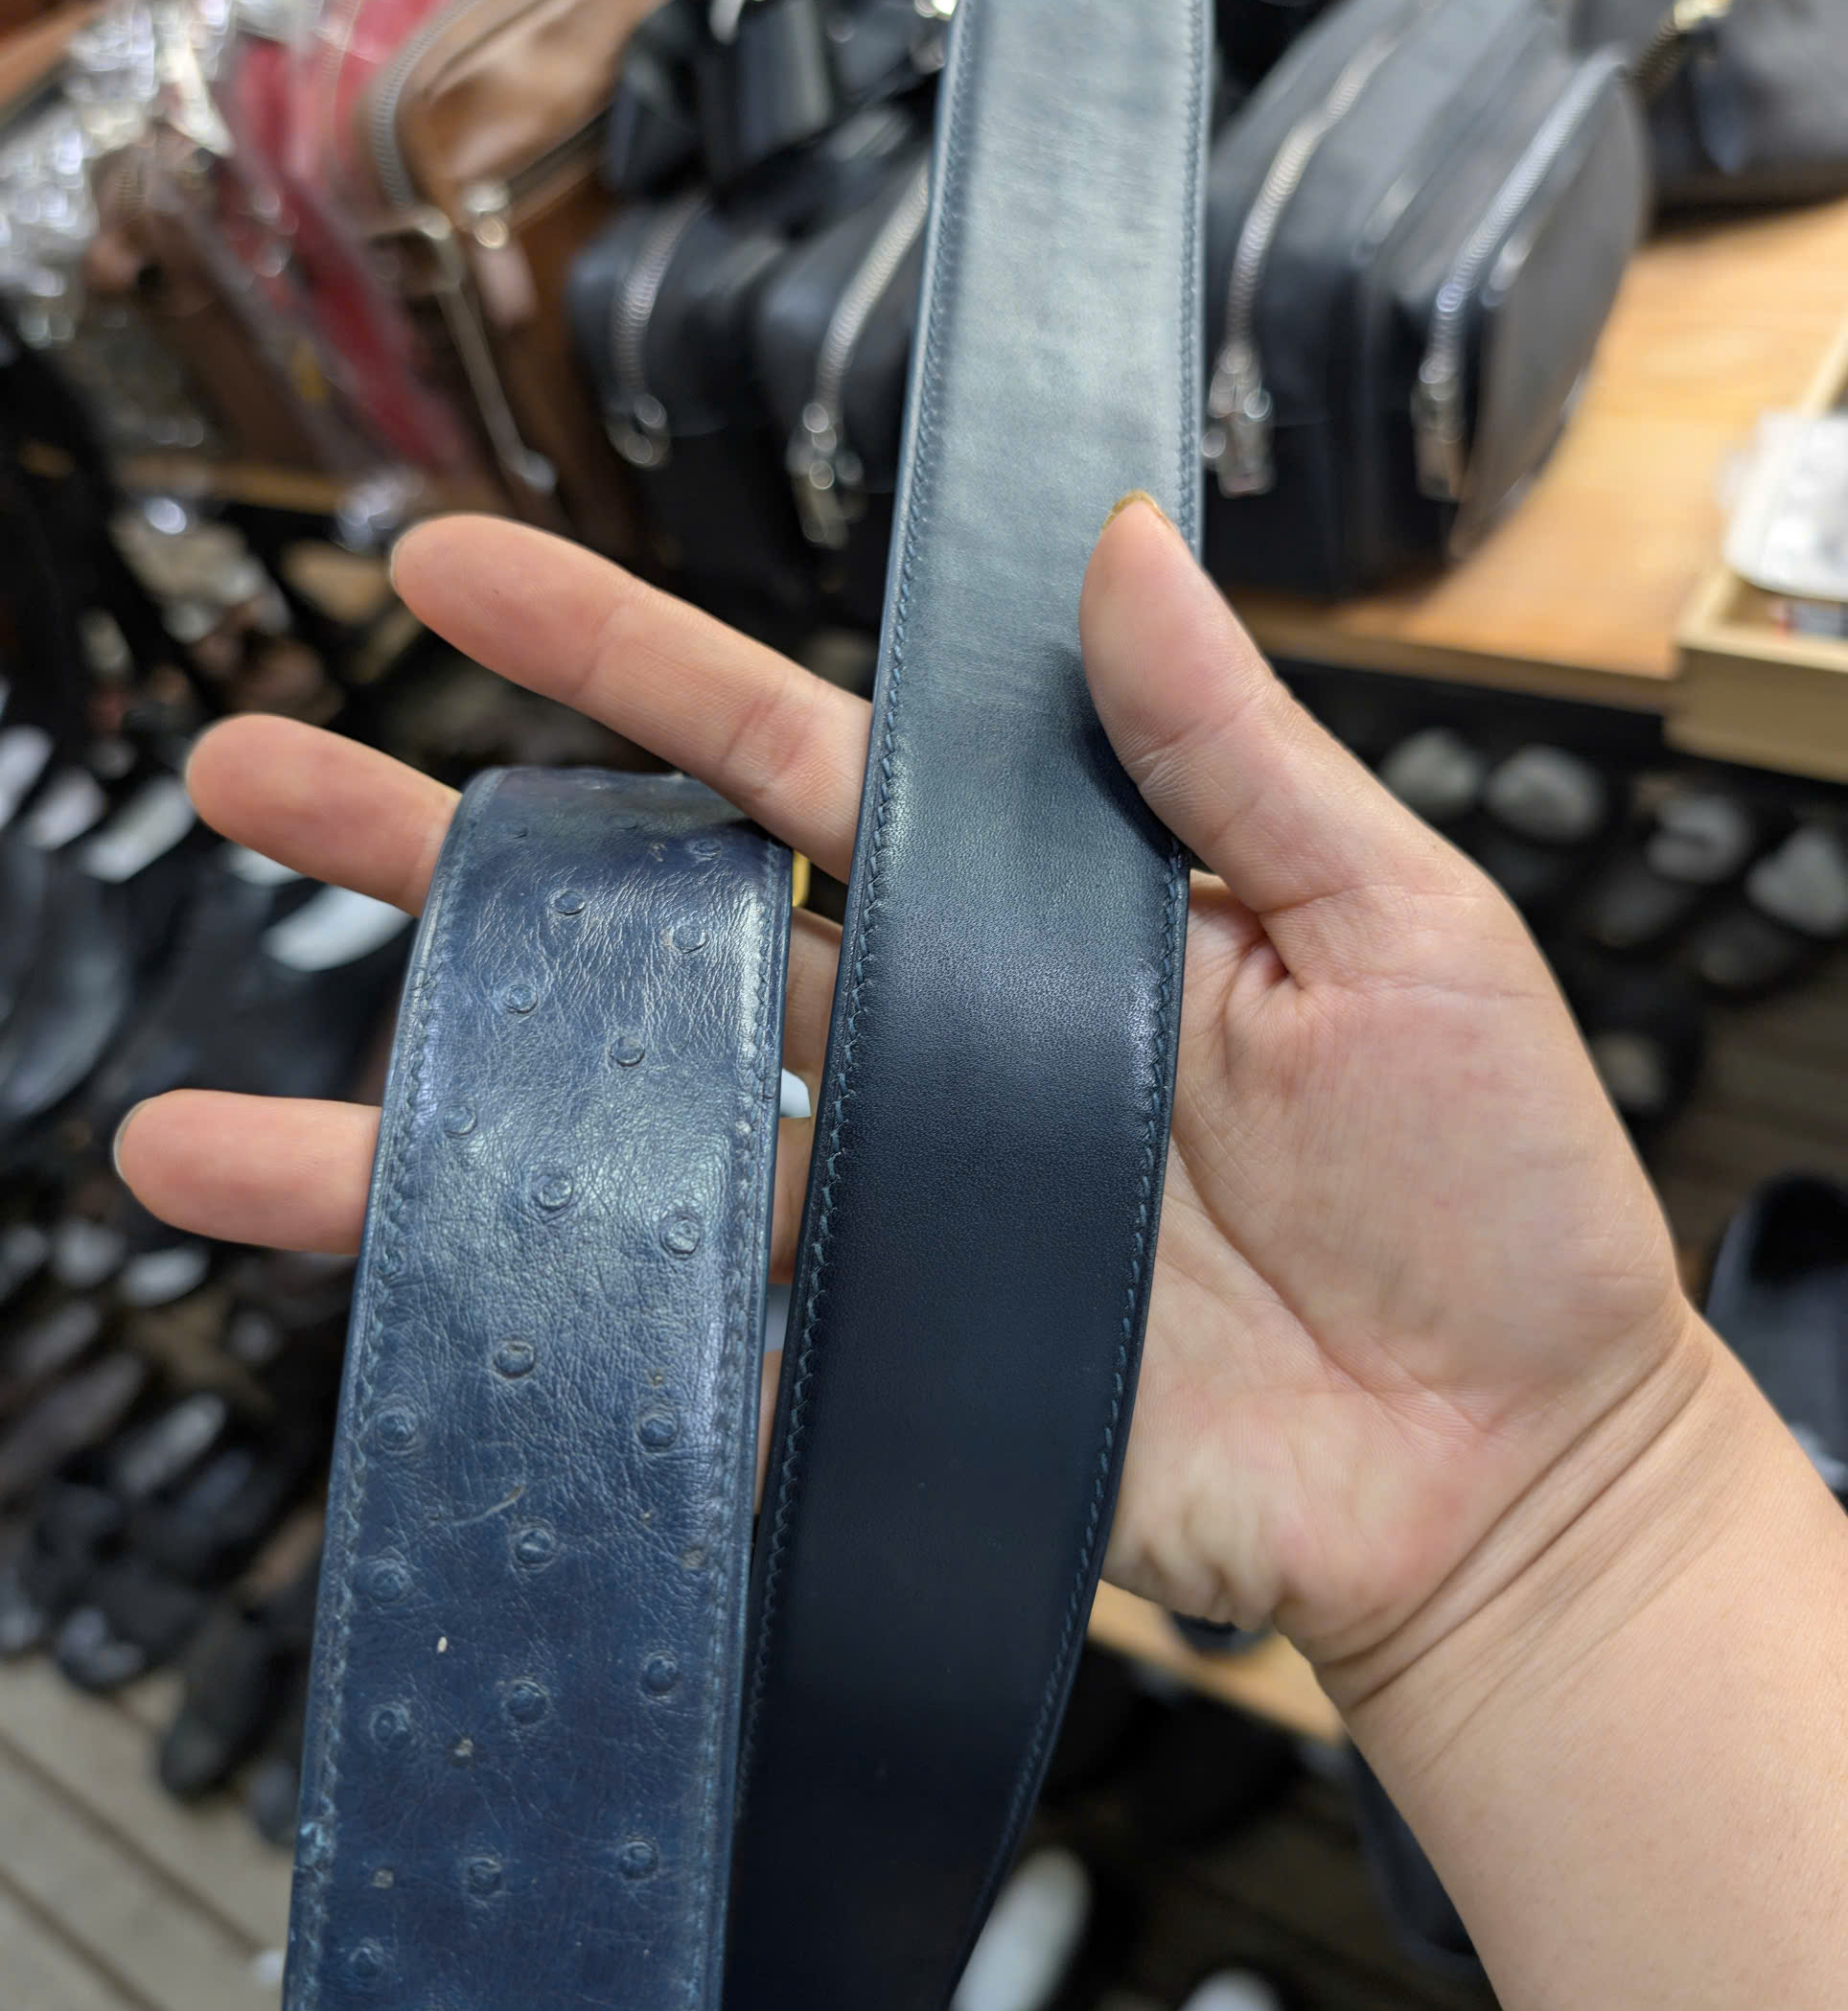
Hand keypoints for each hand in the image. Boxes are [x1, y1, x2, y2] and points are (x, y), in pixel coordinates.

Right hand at [117, 500, 1708, 1698]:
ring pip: (618, 1140)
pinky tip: (402, 1307)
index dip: (622, 662)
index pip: (786, 751)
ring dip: (417, 1124)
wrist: (1514, 1469)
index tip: (454, 569)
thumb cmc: (1492, 1192)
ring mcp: (891, 1217)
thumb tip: (1113, 541)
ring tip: (196, 1133)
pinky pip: (693, 1351)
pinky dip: (553, 1337)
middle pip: (641, 925)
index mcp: (1030, 912)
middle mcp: (923, 1049)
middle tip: (250, 777)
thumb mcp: (1398, 919)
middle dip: (435, 851)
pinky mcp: (892, 1382)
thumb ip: (1229, 746)